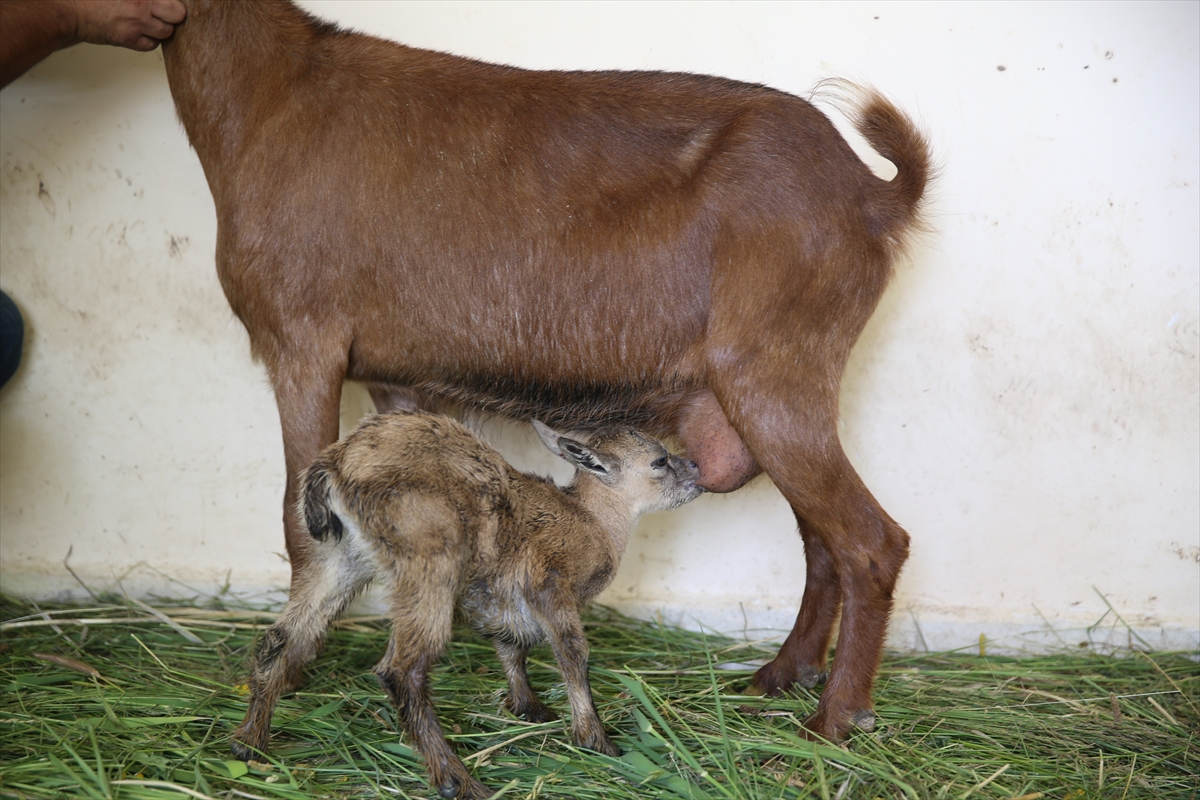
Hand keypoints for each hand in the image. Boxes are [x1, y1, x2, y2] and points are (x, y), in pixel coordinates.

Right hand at [72, 0, 186, 51]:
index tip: (167, 4)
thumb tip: (158, 0)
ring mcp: (137, 22)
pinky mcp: (129, 39)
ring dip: (162, 28)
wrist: (70, 10)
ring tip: (149, 22)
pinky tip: (141, 32)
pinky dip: (150, 40)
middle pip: (177, 14)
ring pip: (167, 31)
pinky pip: (152, 44)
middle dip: (173, 14)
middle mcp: (141, 4)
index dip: (171, 2)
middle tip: (165, 13)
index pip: (173, 1)